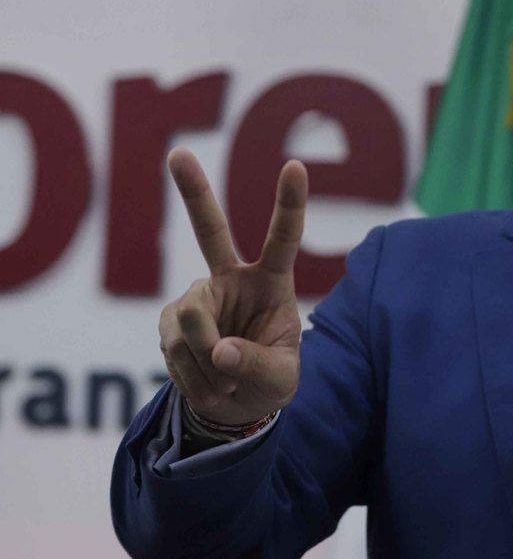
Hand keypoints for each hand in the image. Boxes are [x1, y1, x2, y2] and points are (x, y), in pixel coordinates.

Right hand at [158, 147, 306, 425]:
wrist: (236, 405)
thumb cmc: (270, 380)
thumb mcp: (280, 380)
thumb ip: (257, 364)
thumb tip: (218, 351)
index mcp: (272, 281)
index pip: (283, 239)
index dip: (289, 204)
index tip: (295, 166)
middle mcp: (231, 280)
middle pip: (210, 232)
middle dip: (193, 192)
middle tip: (177, 153)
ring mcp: (197, 298)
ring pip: (192, 321)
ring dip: (208, 363)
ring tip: (227, 385)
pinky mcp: (170, 320)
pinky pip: (175, 347)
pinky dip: (192, 376)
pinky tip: (209, 386)